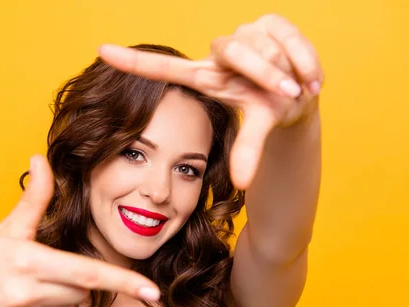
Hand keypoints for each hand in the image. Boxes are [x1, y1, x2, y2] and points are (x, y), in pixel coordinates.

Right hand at [0, 155, 159, 306]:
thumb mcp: (6, 228)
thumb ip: (33, 198)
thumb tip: (40, 159)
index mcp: (28, 260)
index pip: (88, 274)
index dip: (124, 282)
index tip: (151, 292)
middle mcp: (25, 293)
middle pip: (82, 293)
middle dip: (74, 283)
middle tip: (45, 273)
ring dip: (59, 302)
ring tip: (27, 291)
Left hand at [98, 14, 323, 188]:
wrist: (303, 89)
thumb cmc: (269, 108)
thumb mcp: (257, 129)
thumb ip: (247, 151)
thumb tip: (243, 185)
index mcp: (206, 77)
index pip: (163, 68)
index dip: (133, 62)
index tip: (100, 51)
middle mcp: (218, 53)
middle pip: (233, 49)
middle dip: (266, 74)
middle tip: (288, 93)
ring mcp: (243, 33)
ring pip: (262, 44)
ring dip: (286, 69)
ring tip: (296, 86)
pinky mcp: (269, 20)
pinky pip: (287, 35)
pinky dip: (304, 58)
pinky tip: (308, 74)